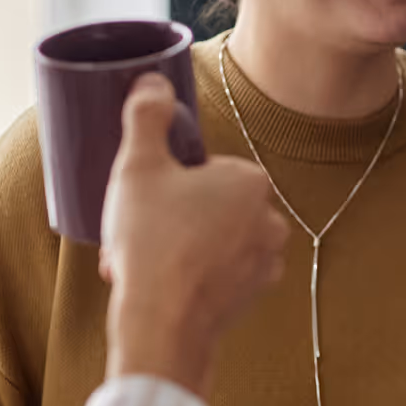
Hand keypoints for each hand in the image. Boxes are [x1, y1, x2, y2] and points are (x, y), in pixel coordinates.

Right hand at [100, 73, 289, 397]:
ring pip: (212, 240)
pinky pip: (217, 274)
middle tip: (136, 233)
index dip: (165, 184)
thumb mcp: (137, 167)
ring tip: (141, 262)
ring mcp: (265, 262)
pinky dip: (190, 277)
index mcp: (249, 180)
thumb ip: (147, 117)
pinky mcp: (251, 298)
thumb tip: (154, 81)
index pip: (203, 168)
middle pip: (208, 204)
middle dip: (170, 217)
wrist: (162, 324)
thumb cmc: (152, 243)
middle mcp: (269, 218)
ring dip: (177, 247)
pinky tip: (159, 286)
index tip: (141, 202)